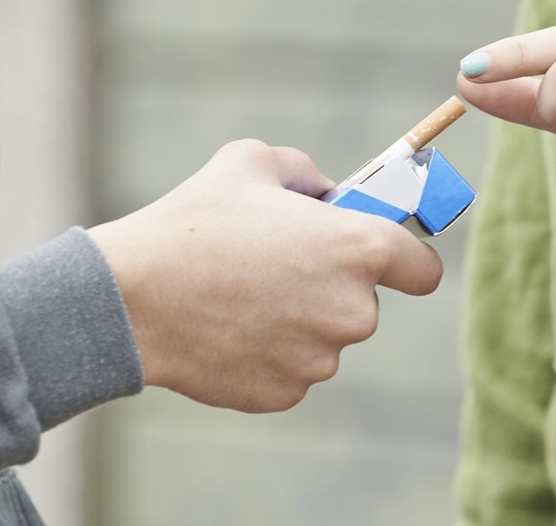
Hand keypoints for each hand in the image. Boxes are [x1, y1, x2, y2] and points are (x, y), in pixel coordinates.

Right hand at [88, 139, 442, 412]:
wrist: (131, 297)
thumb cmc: (193, 222)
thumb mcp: (252, 161)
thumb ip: (306, 173)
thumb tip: (325, 195)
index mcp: (359, 249)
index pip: (424, 269)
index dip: (405, 259)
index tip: (381, 255)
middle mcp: (353, 311)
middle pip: (364, 303)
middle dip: (331, 285)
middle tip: (277, 263)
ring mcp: (319, 360)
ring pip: (323, 337)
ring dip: (298, 319)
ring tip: (239, 293)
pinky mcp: (284, 393)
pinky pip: (290, 368)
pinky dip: (267, 351)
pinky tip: (227, 326)